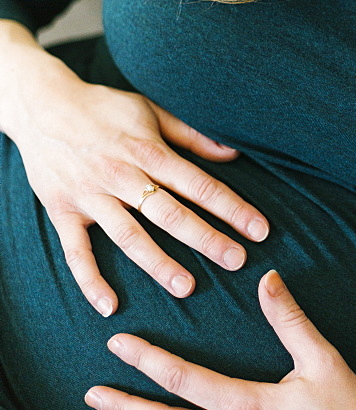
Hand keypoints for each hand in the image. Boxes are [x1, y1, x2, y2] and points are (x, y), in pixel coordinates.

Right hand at [12, 65, 269, 316]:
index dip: (231, 207)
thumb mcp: (151, 111)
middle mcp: (121, 176)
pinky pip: (76, 251)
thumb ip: (192, 135)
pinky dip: (89, 280)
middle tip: (237, 261)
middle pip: (169, 213)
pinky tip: (109, 305)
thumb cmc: (104, 107)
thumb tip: (234, 152)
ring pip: (128, 235)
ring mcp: (91, 196)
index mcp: (147, 151)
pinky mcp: (63, 211)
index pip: (197, 184)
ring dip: (157, 263)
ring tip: (186, 287)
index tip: (259, 229)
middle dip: (205, 238)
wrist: (42, 104)